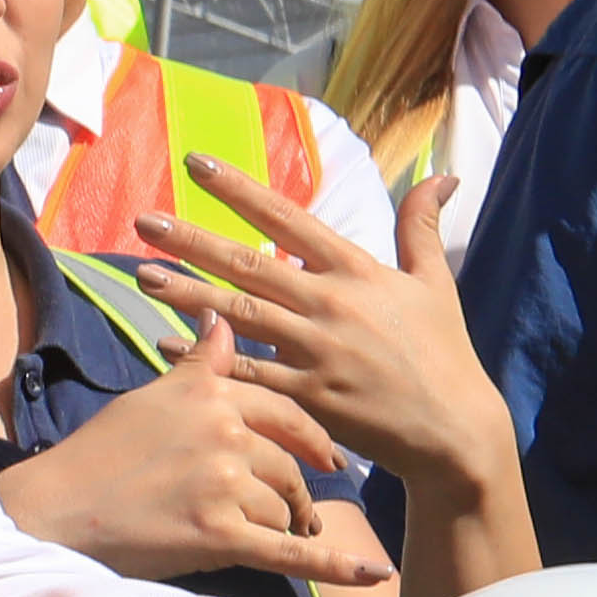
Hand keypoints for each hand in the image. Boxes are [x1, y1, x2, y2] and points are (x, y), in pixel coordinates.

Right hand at [0, 334, 384, 592]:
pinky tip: (375, 573)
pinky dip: (337, 565)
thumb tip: (219, 317)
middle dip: (297, 488)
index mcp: (211, 395)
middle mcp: (224, 433)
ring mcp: (223, 485)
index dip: (309, 437)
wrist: (56, 512)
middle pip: (290, 464)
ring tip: (271, 537)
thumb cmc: (98, 455)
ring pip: (285, 509)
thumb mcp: (150, 397)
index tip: (326, 456)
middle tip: (305, 503)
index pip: (283, 411)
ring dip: (284, 527)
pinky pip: (290, 552)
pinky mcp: (219, 535)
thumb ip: (198, 364)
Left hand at [139, 163, 539, 596]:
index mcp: (356, 272)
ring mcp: (317, 352)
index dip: (240, 190)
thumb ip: (421, 228)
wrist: (455, 431)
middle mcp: (331, 305)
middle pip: (249, 266)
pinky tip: (167, 345)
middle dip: (192, 241)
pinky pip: (245, 373)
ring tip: (142, 276)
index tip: (197, 164)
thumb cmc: (443, 353)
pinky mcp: (307, 397)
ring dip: (186, 295)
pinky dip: (206, 359)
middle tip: (143, 221)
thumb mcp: (436, 283)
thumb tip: (445, 175)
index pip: (287, 220)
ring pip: (239, 316)